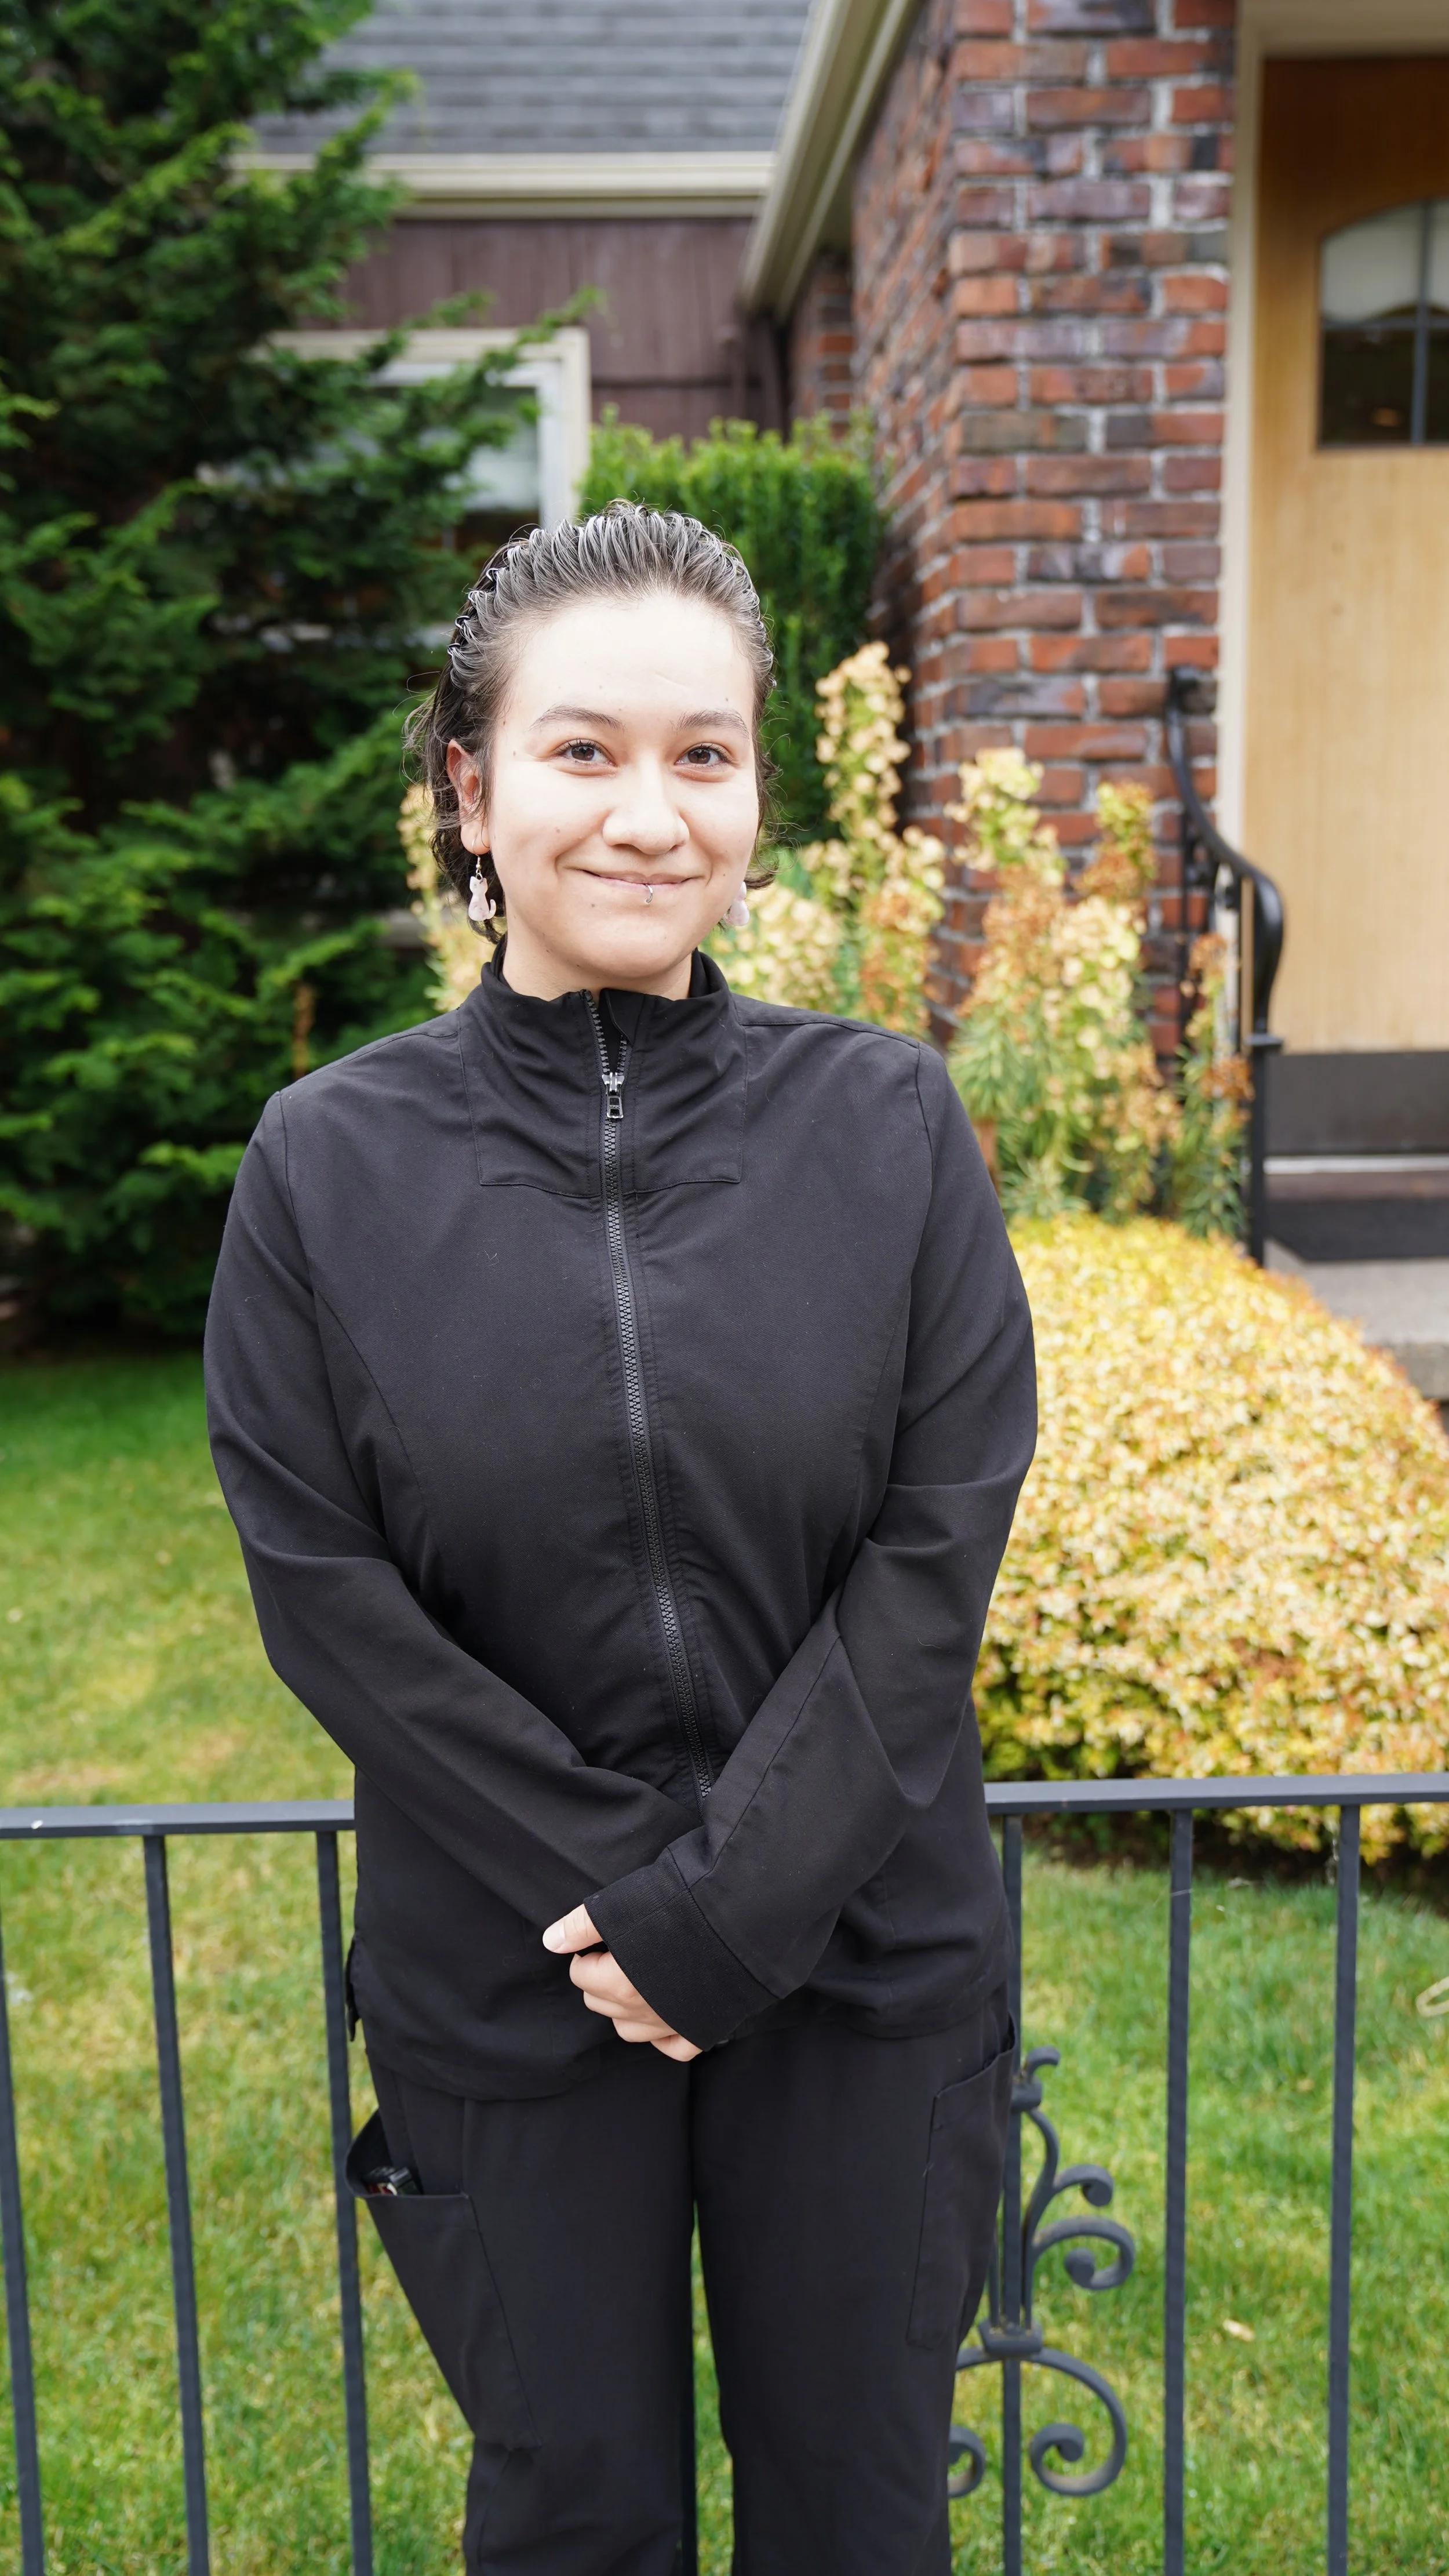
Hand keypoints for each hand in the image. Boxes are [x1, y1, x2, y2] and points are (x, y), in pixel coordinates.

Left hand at [542, 1905, 700, 2061]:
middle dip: (600, 1980)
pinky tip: (662, 2011)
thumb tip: (550, 1942)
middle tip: (618, 1953)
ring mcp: (674, 2025)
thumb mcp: (623, 1905)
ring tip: (635, 1977)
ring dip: (624, 2008)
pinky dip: (662, 2034)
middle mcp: (644, 2012)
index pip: (581, 1975)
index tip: (603, 1939)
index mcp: (620, 1984)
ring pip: (629, 2030)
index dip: (588, 1954)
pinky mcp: (703, 2029)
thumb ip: (582, 1925)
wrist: (746, 1916)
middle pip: (600, 2004)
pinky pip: (672, 2047)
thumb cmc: (683, 1904)